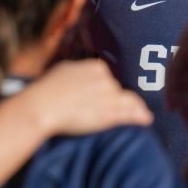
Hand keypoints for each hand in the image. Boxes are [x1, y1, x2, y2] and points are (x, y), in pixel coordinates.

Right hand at [25, 59, 150, 136]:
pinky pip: (130, 114)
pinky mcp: (109, 113)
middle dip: (117, 99)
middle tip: (117, 109)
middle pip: (117, 90)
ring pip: (128, 101)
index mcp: (95, 67)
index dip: (108, 88)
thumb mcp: (64, 70)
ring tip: (143, 114)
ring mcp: (109, 96)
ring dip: (136, 108)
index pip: (108, 77)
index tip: (108, 96)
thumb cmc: (46, 90)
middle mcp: (105, 79)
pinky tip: (146, 119)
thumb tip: (79, 71)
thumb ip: (78, 70)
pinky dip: (140, 116)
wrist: (42, 106)